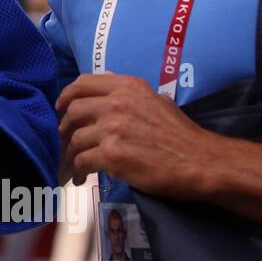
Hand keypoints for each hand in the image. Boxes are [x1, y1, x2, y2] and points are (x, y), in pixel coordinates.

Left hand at [57, 73, 222, 197]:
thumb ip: (128, 94)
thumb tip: (105, 83)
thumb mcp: (156, 101)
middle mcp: (117, 103)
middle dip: (65, 128)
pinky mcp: (113, 155)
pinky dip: (78, 170)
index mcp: (127, 87)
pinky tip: (82, 177)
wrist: (200, 162)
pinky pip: (82, 160)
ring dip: (70, 154)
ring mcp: (113, 129)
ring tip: (73, 165)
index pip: (83, 84)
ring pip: (75, 139)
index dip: (66, 96)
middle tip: (66, 141)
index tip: (61, 108)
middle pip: (73, 111)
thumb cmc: (181, 134)